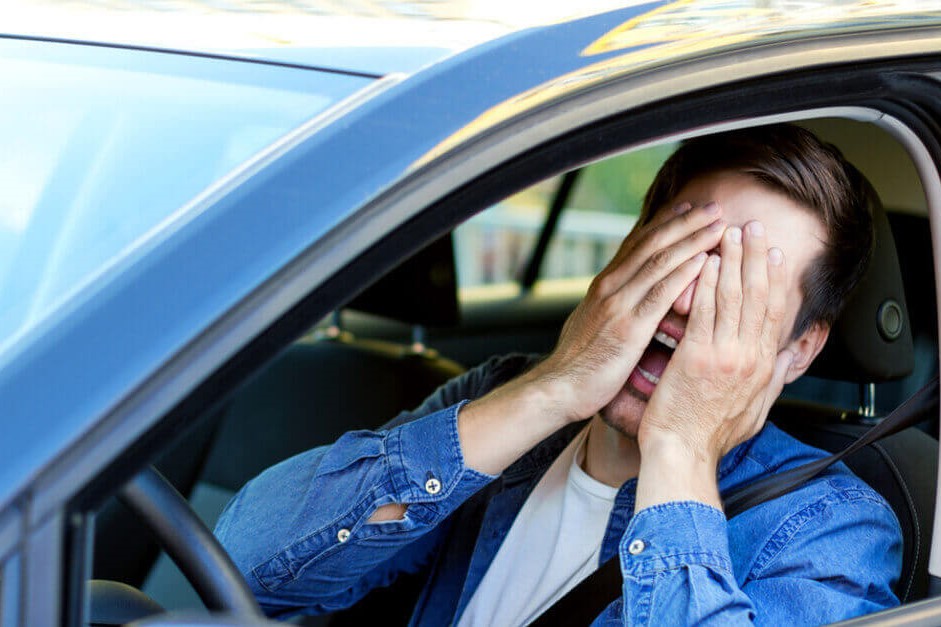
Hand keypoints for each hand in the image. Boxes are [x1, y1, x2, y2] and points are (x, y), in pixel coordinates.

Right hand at [528, 202, 725, 423]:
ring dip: (692, 240)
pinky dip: (684, 273)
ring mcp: (618, 305)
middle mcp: (610, 287)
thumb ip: (610, 305)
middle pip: (652, 243)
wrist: (558, 387)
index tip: (687, 207)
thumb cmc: (579, 363)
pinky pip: (660, 293)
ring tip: (718, 226)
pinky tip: (703, 260)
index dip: (663, 222)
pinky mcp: (629, 328)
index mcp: (604, 285)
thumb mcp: (592, 323)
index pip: (636, 243)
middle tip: (713, 206)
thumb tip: (623, 297)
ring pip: (659, 261)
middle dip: (685, 222)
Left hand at [639, 221, 793, 469]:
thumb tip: (790, 356)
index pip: (773, 313)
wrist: (684, 455)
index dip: (775, 279)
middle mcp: (749, 357)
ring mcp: (725, 356)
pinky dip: (707, 283)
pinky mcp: (697, 357)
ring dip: (733, 260)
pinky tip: (706, 261)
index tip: (774, 253)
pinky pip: (705, 311)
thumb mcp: (756, 409)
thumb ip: (773, 378)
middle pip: (758, 297)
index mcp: (762, 367)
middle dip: (756, 257)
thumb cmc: (709, 436)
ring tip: (729, 231)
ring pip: (733, 298)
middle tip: (753, 226)